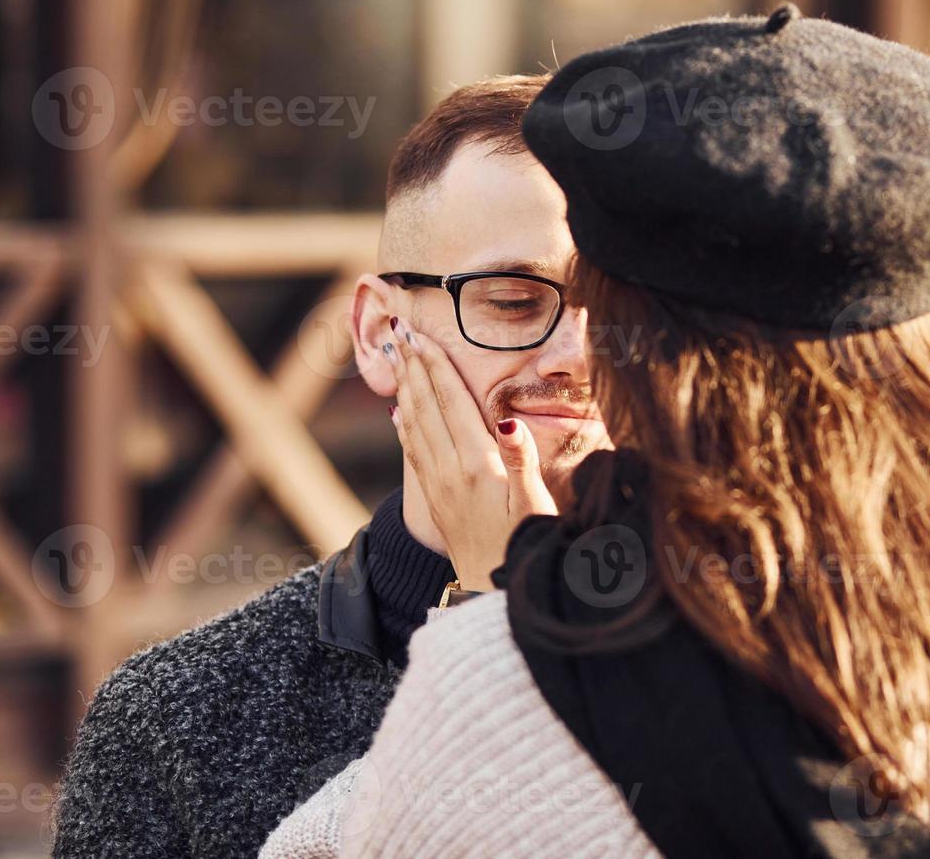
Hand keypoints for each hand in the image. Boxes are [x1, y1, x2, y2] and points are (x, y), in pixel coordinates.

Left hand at [388, 323, 557, 591]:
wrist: (496, 596)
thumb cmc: (525, 548)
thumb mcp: (534, 504)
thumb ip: (520, 459)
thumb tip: (508, 419)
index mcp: (475, 464)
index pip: (450, 403)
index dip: (435, 367)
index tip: (420, 336)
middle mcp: (449, 471)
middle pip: (426, 407)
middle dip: (413, 367)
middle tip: (398, 332)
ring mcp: (439, 486)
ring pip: (414, 426)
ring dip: (405, 389)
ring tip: (396, 360)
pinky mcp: (436, 500)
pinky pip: (413, 453)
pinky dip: (404, 427)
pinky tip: (399, 415)